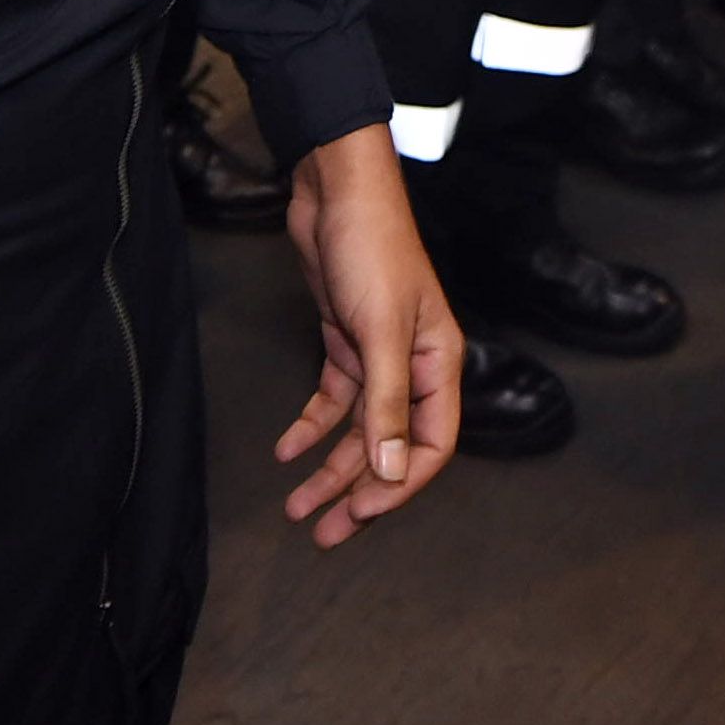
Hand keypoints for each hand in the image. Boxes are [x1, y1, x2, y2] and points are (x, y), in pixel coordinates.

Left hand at [274, 123, 461, 546]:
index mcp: (438, 363)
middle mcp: (413, 365)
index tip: (361, 513)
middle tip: (325, 533)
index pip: (430, 444)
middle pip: (391, 446)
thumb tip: (390, 471)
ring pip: (359, 430)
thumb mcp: (378, 330)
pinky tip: (286, 450)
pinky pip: (332, 400)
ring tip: (297, 507)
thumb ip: (385, 403)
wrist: (337, 191)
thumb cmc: (372, 247)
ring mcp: (378, 355)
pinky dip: (310, 427)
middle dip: (358, 492)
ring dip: (329, 469)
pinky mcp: (345, 341)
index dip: (398, 486)